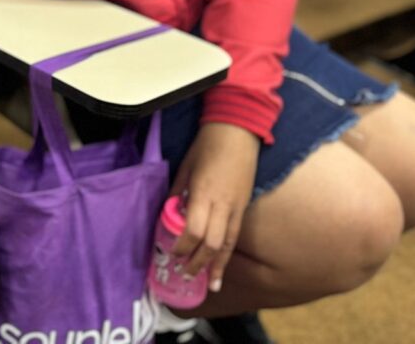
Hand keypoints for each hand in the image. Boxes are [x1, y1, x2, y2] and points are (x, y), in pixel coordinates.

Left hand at [170, 122, 258, 292]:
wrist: (237, 131)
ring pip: (228, 244)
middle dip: (198, 262)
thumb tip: (169, 213)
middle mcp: (223, 204)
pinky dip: (229, 253)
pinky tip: (223, 264)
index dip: (183, 246)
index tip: (172, 253)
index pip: (194, 230)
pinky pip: (236, 235)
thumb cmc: (206, 145)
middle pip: (212, 243)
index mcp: (204, 193)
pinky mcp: (244, 205)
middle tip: (185, 275)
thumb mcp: (185, 167)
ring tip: (210, 284)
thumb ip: (178, 193)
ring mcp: (237, 206)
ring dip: (217, 265)